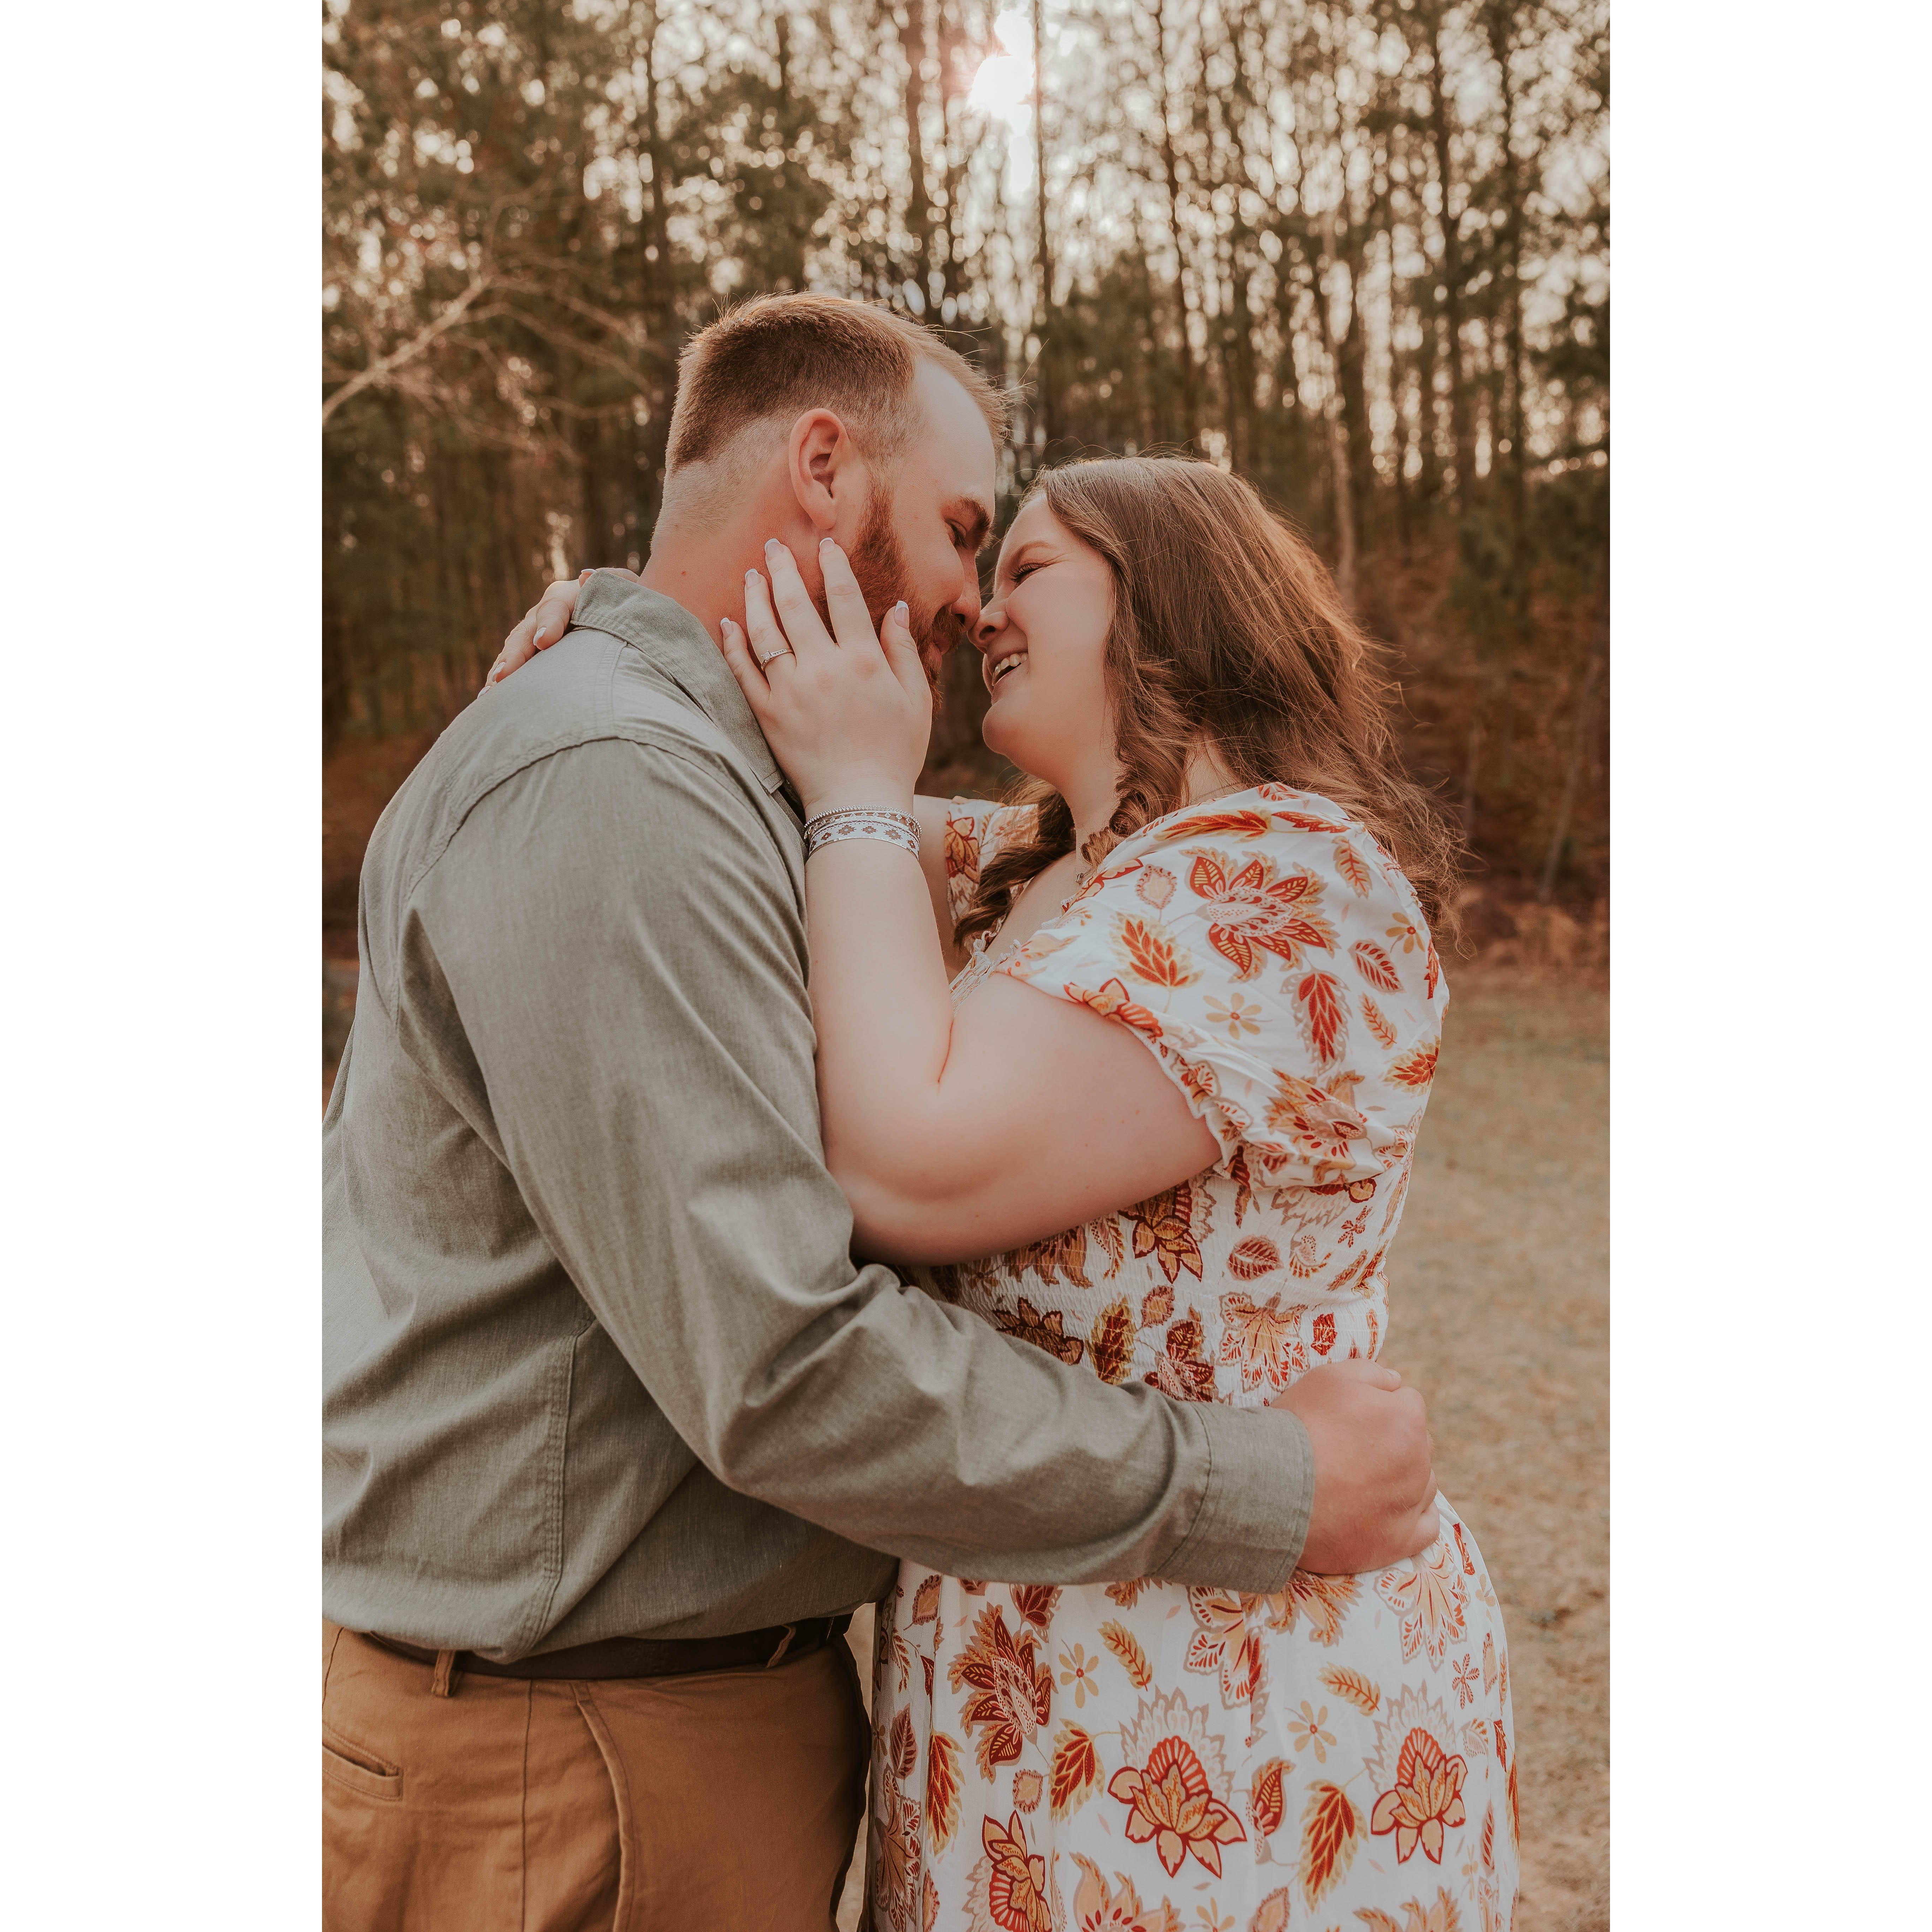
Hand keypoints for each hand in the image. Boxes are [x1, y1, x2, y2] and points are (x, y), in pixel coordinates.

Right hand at [483, 566, 638, 691]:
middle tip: (503, 676)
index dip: (548, 623)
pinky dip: (503, 683)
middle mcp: (545, 613)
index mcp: (567, 595)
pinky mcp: (533, 655)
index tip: (544, 642)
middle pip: (525, 632)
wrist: (624, 621)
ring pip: (514, 651)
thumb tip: (586, 577)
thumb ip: (613, 582)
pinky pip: (515, 667)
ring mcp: (535, 633)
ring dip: (502, 671)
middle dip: (514, 655)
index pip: (554, 607)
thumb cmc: (627, 606)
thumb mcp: (627, 590)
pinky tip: (490, 700)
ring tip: (490, 693)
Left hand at [719, 537, 931, 818]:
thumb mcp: (915, 700)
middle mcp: (823, 668)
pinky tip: (728, 622)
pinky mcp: (767, 714)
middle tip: (773, 545)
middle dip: (783, 568)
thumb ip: (902, 651)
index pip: (844, 598)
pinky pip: (743, 672)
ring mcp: (790, 691)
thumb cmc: (895, 754)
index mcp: (862, 660)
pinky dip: (733, 644)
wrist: (860, 803)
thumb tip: (894, 608)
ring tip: (752, 575)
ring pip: (765, 631)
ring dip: (756, 597)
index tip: (825, 544)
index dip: (833, 565)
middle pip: (796, 604)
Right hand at [1273, 1360, 1438, 1573]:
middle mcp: (1418, 1461)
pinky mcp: (1398, 1542)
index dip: (1378, 1406)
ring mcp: (1410, 1504)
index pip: (1406, 1402)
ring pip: (1423, 1483)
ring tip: (1361, 1481)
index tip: (1351, 1418)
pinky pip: (1427, 1527)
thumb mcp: (1329, 1377)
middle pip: (1417, 1443)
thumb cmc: (1300, 1425)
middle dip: (1393, 1442)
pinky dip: (1414, 1517)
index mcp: (1407, 1419)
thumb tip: (1396, 1381)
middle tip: (1351, 1449)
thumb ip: (1371, 1372)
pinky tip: (1392, 1511)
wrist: (1272, 1485)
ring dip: (1403, 1478)